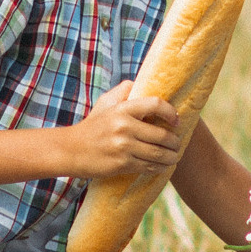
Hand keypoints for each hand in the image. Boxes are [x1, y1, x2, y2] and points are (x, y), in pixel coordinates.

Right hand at [59, 82, 181, 181]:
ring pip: (158, 153)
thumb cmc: (93, 125)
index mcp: (123, 109)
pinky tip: (163, 166)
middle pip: (161, 135)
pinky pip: (148, 166)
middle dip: (175, 141)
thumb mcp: (105, 103)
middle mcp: (124, 126)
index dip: (170, 112)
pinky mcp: (122, 164)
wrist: (71, 150)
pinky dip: (160, 167)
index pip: (155, 104)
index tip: (176, 120)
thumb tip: (143, 83)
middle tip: (178, 143)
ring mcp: (123, 146)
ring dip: (171, 156)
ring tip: (174, 156)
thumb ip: (124, 91)